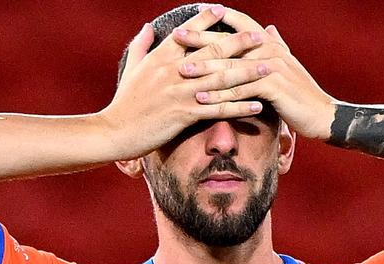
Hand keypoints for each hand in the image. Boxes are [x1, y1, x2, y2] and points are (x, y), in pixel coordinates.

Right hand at [99, 6, 270, 159]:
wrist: (115, 131)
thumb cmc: (124, 102)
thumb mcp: (131, 69)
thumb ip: (141, 45)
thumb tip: (148, 26)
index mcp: (161, 57)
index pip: (189, 33)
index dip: (207, 19)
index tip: (224, 9)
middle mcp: (173, 71)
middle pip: (212, 52)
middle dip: (239, 42)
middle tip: (260, 36)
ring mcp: (180, 92)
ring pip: (220, 79)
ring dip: (247, 73)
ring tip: (268, 67)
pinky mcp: (184, 114)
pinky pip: (219, 109)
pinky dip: (240, 106)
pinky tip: (257, 104)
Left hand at [172, 7, 337, 139]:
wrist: (322, 113)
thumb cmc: (300, 92)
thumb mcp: (287, 65)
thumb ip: (276, 45)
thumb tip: (268, 28)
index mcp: (270, 43)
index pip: (241, 23)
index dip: (219, 16)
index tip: (195, 11)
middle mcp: (270, 51)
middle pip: (230, 42)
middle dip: (201, 39)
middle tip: (177, 35)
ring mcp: (272, 68)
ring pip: (232, 67)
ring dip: (205, 69)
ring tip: (181, 70)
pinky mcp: (272, 88)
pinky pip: (240, 91)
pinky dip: (220, 96)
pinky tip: (201, 99)